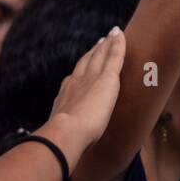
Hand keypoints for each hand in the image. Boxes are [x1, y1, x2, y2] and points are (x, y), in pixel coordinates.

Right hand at [42, 28, 126, 157]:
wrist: (66, 132)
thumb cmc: (63, 139)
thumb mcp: (61, 133)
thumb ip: (62, 133)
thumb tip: (58, 146)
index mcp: (67, 94)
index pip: (76, 77)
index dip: (82, 68)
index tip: (86, 61)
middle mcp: (77, 82)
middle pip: (88, 61)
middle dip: (95, 51)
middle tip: (101, 41)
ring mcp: (91, 78)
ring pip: (101, 55)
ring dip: (106, 44)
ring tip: (112, 35)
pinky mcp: (107, 79)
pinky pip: (114, 56)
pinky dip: (118, 45)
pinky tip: (121, 36)